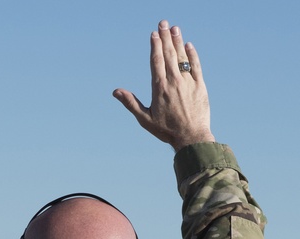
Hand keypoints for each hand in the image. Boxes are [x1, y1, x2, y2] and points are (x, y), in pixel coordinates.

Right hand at [114, 20, 214, 149]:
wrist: (191, 136)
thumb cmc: (165, 130)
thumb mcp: (144, 118)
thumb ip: (130, 102)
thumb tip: (116, 91)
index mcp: (159, 88)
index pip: (156, 61)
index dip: (155, 46)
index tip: (154, 34)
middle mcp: (174, 81)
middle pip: (169, 54)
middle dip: (165, 37)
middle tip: (163, 23)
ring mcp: (188, 82)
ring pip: (182, 57)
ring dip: (178, 41)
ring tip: (175, 28)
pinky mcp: (200, 85)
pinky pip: (196, 65)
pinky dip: (192, 54)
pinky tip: (188, 45)